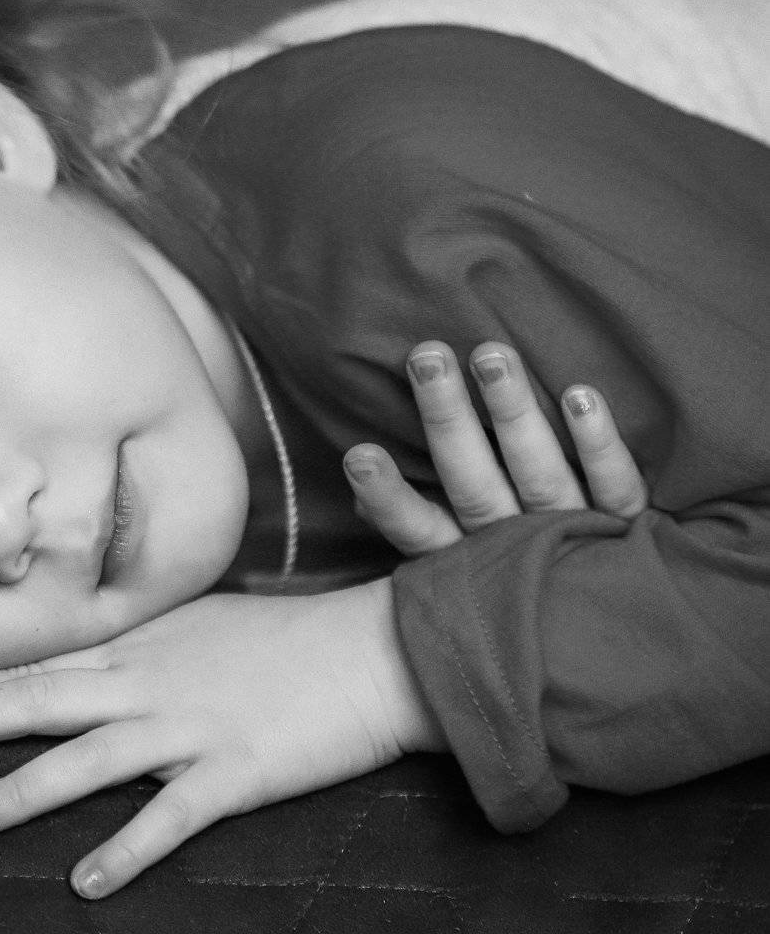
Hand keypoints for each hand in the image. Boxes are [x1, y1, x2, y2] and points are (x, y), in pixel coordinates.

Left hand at [0, 578, 442, 899]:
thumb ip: (137, 646)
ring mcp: (187, 727)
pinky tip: (85, 881)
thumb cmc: (283, 637)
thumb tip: (85, 662)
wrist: (370, 650)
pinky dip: (127, 850)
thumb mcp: (197, 625)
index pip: (32, 664)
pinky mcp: (234, 773)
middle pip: (36, 701)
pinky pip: (170, 818)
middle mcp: (147, 682)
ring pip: (85, 761)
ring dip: (18, 790)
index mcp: (136, 647)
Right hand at [343, 340, 647, 555]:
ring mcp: (576, 540)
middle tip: (427, 355)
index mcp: (473, 561)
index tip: (358, 455)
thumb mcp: (467, 569)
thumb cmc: (531, 580)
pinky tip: (578, 394)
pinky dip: (599, 444)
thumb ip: (418, 523)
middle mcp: (518, 549)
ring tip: (491, 355)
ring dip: (513, 413)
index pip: (421, 531)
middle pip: (476, 484)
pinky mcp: (632, 531)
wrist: (629, 634)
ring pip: (540, 475)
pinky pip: (616, 486)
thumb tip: (357, 478)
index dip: (389, 499)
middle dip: (448, 419)